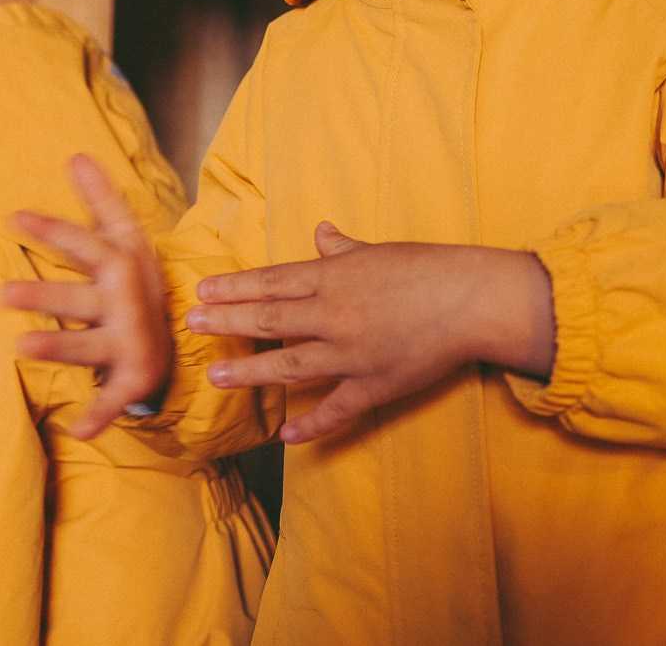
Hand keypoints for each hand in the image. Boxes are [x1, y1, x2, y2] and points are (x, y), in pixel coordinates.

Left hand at [0, 156, 174, 439]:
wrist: (183, 335)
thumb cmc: (137, 283)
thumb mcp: (126, 238)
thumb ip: (101, 199)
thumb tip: (76, 155)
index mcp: (118, 266)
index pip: (81, 244)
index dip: (50, 230)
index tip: (13, 218)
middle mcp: (123, 303)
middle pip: (77, 298)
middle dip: (43, 297)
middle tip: (1, 294)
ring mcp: (127, 342)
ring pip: (87, 346)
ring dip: (58, 348)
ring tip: (21, 347)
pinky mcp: (132, 378)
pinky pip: (114, 399)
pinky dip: (100, 416)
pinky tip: (79, 430)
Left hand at [187, 224, 555, 443]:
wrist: (472, 300)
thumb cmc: (427, 267)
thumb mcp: (378, 250)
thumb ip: (343, 248)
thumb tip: (322, 231)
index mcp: (333, 279)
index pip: (272, 282)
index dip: (234, 288)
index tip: (203, 291)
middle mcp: (334, 316)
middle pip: (269, 321)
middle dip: (227, 322)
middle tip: (193, 324)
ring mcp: (351, 354)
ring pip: (290, 366)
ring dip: (250, 372)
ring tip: (216, 374)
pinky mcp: (375, 385)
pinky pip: (337, 410)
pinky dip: (311, 424)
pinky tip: (286, 434)